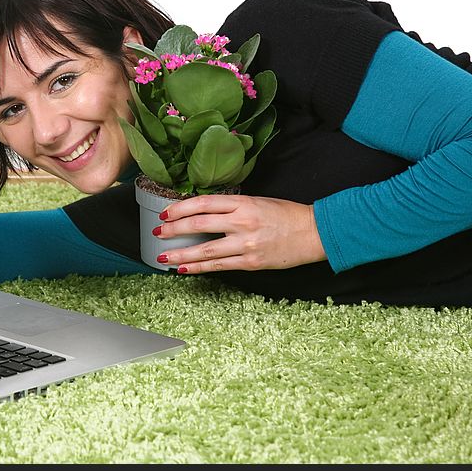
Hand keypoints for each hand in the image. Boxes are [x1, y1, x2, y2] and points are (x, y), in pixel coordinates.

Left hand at [155, 194, 326, 273]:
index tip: (165, 213)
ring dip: (180, 254)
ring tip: (163, 256)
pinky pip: (219, 266)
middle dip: (174, 229)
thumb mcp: (258, 201)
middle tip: (158, 232)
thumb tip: (203, 213)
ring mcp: (246, 244)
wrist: (313, 233)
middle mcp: (242, 222)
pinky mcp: (251, 262)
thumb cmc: (287, 214)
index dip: (180, 209)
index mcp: (243, 203)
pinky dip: (199, 268)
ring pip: (205, 250)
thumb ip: (232, 207)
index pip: (203, 203)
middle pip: (198, 225)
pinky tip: (184, 269)